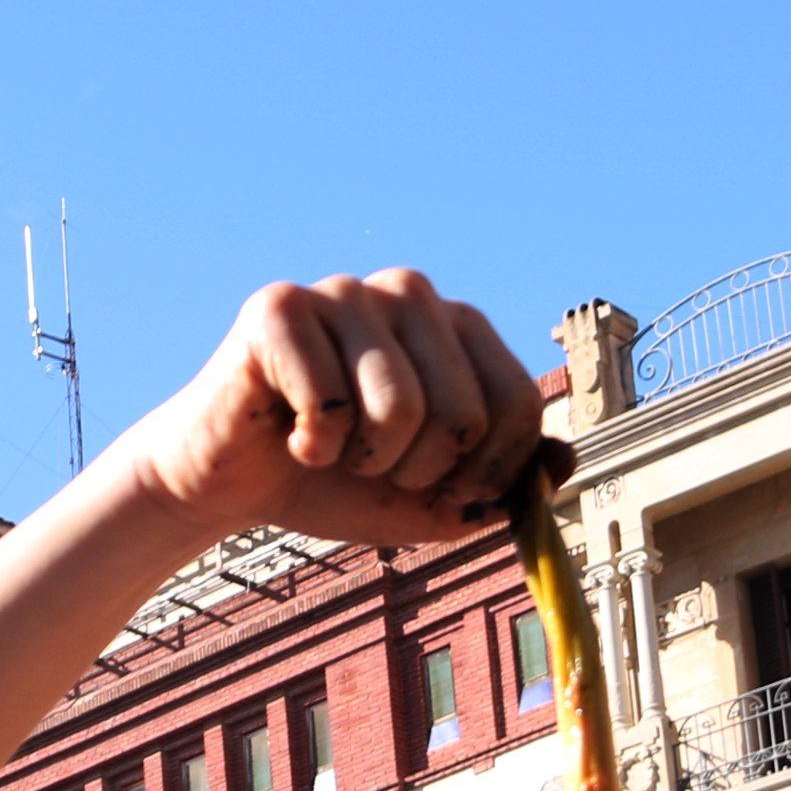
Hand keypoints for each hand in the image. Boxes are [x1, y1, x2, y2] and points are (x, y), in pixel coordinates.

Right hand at [116, 272, 551, 551]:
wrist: (228, 484)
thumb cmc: (330, 481)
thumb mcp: (429, 499)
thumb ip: (499, 485)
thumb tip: (562, 464)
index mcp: (454, 325)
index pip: (516, 405)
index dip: (485, 474)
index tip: (441, 491)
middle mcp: (406, 292)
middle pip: (462, 413)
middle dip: (415, 471)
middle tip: (369, 465)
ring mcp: (343, 292)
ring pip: (397, 408)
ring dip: (362, 460)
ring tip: (329, 449)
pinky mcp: (278, 307)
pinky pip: (328, 404)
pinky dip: (308, 447)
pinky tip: (287, 434)